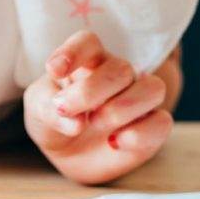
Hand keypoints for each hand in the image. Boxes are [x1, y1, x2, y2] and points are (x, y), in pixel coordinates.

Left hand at [22, 31, 173, 185]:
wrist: (70, 156)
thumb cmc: (55, 121)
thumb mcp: (37, 112)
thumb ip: (47, 109)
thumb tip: (77, 123)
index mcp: (88, 61)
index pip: (89, 42)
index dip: (74, 52)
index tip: (54, 71)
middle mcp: (118, 75)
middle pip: (120, 68)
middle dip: (91, 91)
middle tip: (67, 108)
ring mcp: (138, 99)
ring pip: (153, 89)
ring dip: (122, 108)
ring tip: (95, 123)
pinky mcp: (152, 127)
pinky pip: (162, 122)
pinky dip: (139, 134)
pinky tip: (114, 142)